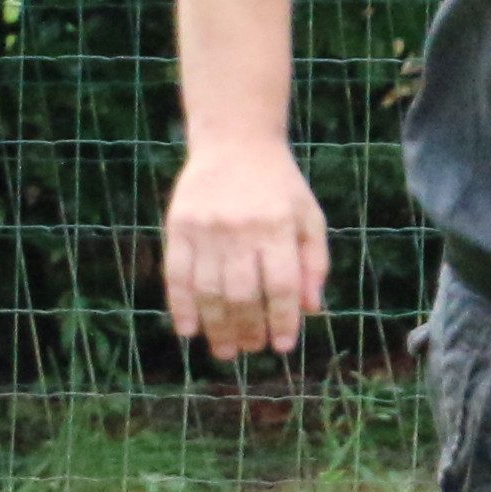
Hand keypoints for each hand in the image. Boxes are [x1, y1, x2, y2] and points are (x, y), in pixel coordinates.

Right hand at [163, 138, 331, 357]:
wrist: (236, 141)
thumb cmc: (279, 186)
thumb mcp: (309, 217)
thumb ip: (314, 262)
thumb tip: (311, 310)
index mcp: (278, 226)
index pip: (281, 286)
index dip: (281, 320)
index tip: (282, 346)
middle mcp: (241, 228)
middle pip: (242, 294)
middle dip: (247, 330)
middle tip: (250, 349)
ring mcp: (206, 228)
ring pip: (209, 290)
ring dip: (217, 327)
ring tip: (225, 350)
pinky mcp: (178, 225)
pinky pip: (176, 274)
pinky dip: (181, 306)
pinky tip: (189, 331)